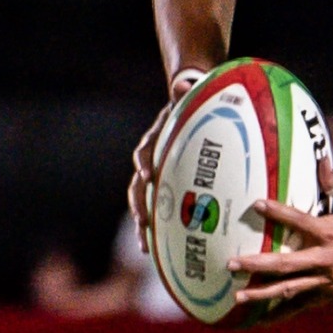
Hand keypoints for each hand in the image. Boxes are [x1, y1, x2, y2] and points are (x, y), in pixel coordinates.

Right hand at [128, 71, 208, 253]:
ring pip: (144, 203)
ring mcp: (158, 174)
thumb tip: (182, 82)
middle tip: (142, 225)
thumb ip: (185, 87)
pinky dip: (162, 228)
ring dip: (143, 225)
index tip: (146, 175)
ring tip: (145, 247)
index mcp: (157, 137)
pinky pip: (162, 208)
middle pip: (138, 186)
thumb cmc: (194, 98)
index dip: (143, 163)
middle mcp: (152, 158)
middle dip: (138, 206)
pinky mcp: (168, 186)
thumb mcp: (191, 90)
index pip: (145, 151)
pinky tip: (166, 249)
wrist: (191, 101)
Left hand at [234, 166, 332, 309]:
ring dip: (262, 293)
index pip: (298, 220)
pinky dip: (280, 314)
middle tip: (232, 263)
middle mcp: (324, 258)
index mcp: (329, 232)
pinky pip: (300, 306)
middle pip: (285, 264)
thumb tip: (322, 160)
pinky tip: (259, 320)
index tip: (257, 205)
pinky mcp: (327, 295)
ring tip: (238, 296)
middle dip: (257, 265)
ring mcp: (325, 280)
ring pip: (289, 289)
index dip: (278, 212)